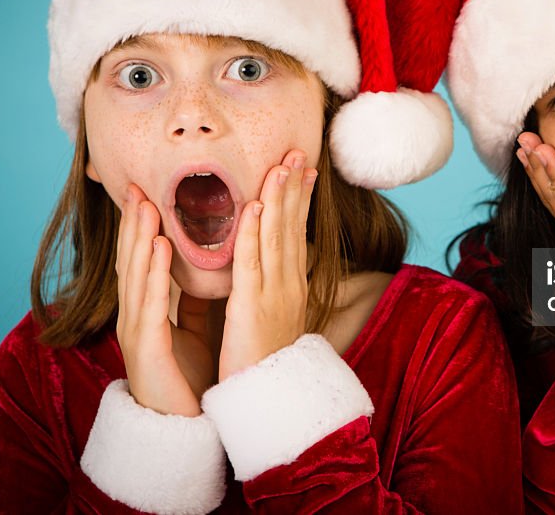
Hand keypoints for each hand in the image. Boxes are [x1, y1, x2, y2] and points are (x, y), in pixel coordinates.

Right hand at [116, 184, 212, 415]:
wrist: (186, 429)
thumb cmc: (189, 380)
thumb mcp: (194, 331)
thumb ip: (193, 301)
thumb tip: (203, 271)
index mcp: (148, 313)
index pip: (142, 262)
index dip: (141, 227)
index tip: (147, 192)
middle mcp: (137, 318)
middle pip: (133, 261)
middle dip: (134, 223)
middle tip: (137, 186)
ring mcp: (137, 333)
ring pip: (136, 276)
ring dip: (139, 237)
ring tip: (145, 203)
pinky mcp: (147, 349)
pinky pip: (150, 303)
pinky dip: (153, 272)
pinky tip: (158, 246)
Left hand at [218, 150, 317, 381]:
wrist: (270, 401)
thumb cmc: (266, 361)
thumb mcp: (274, 317)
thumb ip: (270, 288)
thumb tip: (268, 266)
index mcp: (293, 286)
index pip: (298, 233)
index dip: (299, 199)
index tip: (303, 169)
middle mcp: (289, 284)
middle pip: (293, 227)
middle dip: (295, 187)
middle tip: (298, 151)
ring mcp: (274, 294)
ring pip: (277, 237)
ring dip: (279, 198)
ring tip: (282, 164)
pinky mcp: (252, 306)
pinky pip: (252, 263)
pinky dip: (253, 233)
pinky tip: (254, 206)